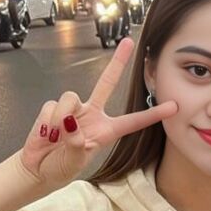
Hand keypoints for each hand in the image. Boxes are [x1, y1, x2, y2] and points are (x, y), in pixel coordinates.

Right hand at [19, 38, 177, 189]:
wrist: (37, 169)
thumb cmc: (61, 168)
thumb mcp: (75, 162)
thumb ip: (76, 144)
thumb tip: (71, 124)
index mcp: (106, 131)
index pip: (133, 121)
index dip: (152, 114)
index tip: (173, 107)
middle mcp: (92, 115)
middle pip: (106, 83)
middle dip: (117, 62)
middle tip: (129, 42)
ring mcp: (73, 110)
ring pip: (71, 97)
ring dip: (62, 118)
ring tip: (56, 137)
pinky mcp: (53, 108)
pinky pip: (53, 107)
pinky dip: (48, 122)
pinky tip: (47, 134)